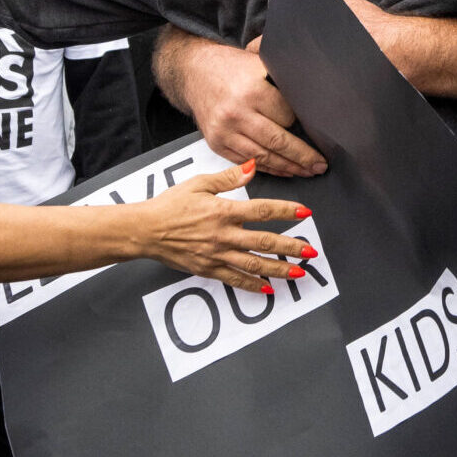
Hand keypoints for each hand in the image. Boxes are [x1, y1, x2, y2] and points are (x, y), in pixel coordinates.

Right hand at [133, 162, 316, 292]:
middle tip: (311, 252)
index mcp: (223, 210)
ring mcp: (217, 255)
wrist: (145, 230)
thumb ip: (228, 177)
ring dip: (279, 270)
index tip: (305, 212)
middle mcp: (224, 235)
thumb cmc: (170, 204)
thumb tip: (252, 167)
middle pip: (265, 242)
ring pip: (254, 265)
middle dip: (291, 247)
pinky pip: (235, 279)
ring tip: (298, 273)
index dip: (286, 210)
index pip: (262, 210)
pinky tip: (269, 289)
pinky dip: (253, 286)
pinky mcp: (208, 269)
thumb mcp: (199, 183)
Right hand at [155, 31, 328, 174]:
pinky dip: (267, 169)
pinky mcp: (216, 143)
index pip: (287, 116)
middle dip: (303, 157)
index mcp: (252, 91)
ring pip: (263, 156)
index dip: (302, 123)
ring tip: (306, 171)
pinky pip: (247, 161)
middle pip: (278, 141)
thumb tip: (313, 93)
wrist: (194, 72)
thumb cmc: (231, 67)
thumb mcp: (260, 62)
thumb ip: (284, 75)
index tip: (316, 132)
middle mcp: (236, 113)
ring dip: (288, 167)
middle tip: (320, 165)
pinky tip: (283, 170)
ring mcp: (224, 131)